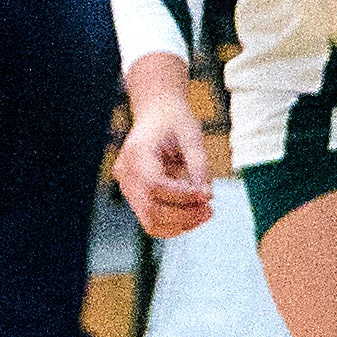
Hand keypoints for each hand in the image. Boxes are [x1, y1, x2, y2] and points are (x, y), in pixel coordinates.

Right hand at [116, 54, 214, 236]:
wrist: (156, 112)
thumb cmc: (175, 120)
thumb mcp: (192, 137)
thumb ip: (198, 166)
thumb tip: (206, 197)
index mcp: (137, 152)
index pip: (155, 186)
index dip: (183, 196)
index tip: (208, 196)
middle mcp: (126, 172)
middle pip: (151, 210)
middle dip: (185, 216)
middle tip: (210, 209)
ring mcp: (127, 186)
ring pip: (151, 222)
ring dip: (181, 224)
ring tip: (205, 212)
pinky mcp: (134, 195)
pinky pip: (152, 219)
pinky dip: (175, 223)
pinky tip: (194, 213)